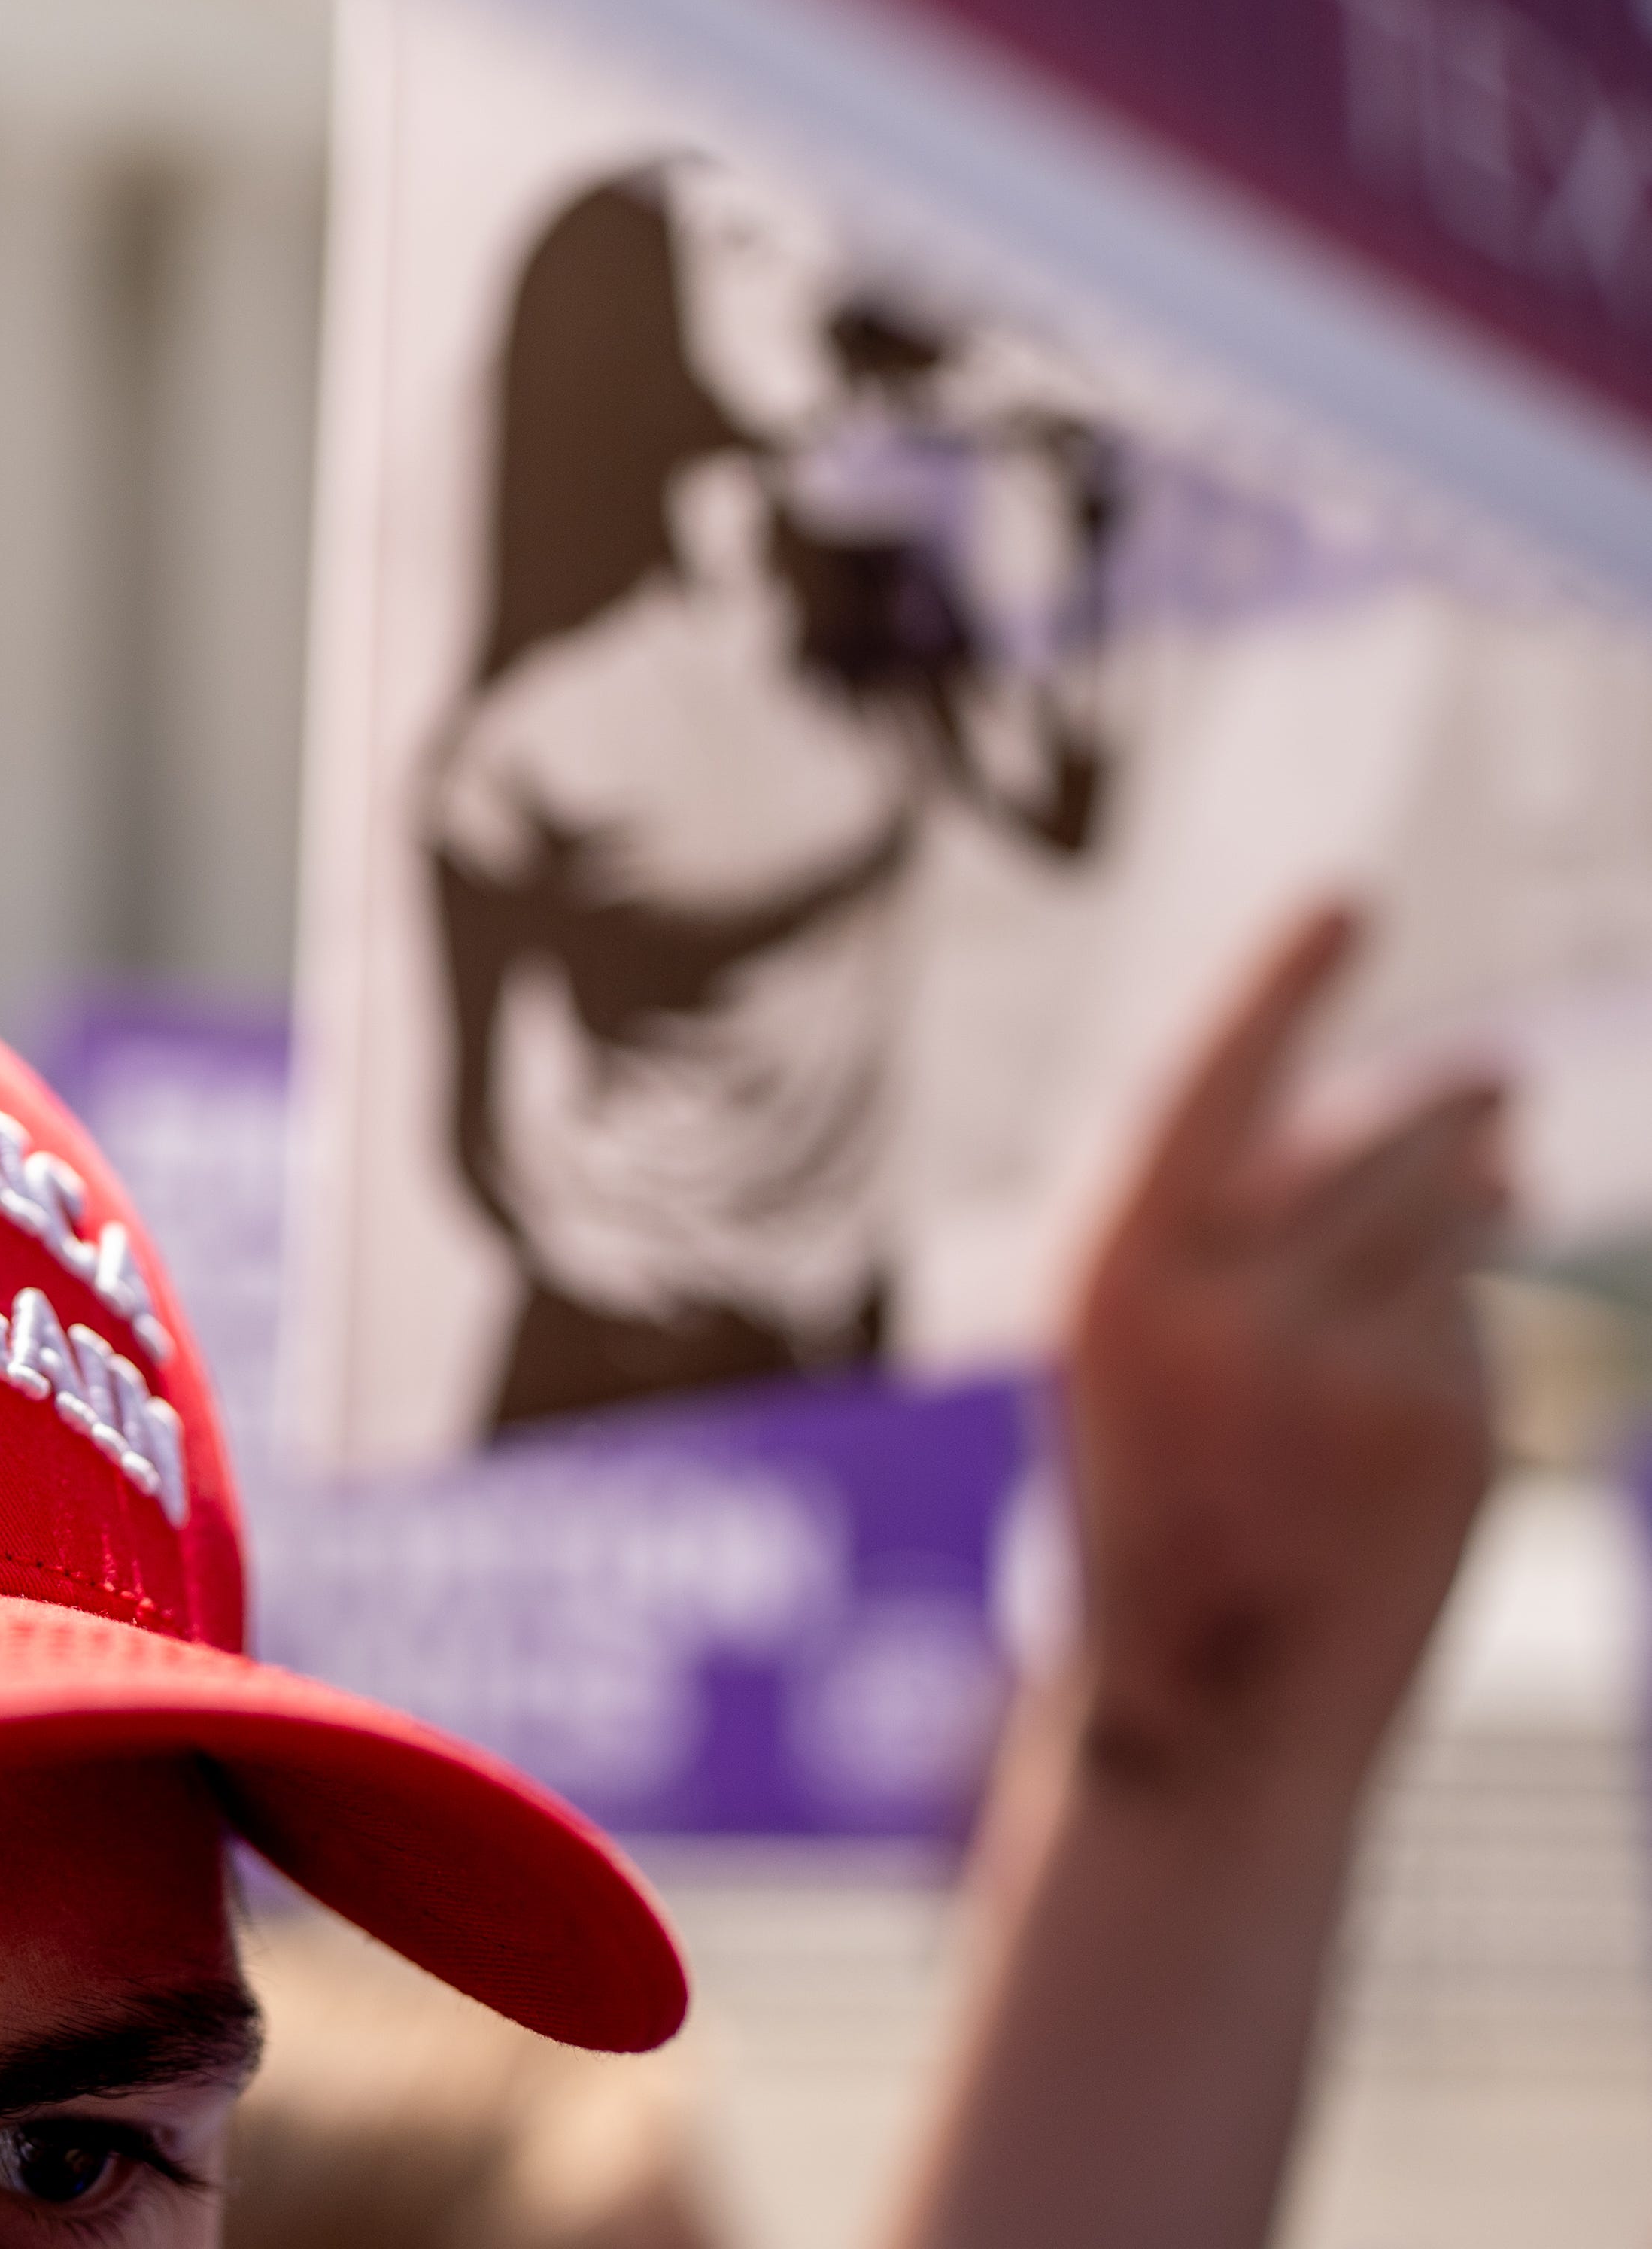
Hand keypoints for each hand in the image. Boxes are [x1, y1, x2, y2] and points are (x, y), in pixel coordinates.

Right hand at [1062, 905, 1507, 1802]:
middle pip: (1379, 1137)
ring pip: (1449, 1217)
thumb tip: (1471, 1113)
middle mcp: (1226, 1306)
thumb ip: (1239, 1224)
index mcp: (1112, 1275)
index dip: (1279, 986)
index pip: (1212, 1086)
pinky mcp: (1444, 1426)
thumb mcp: (1131, 1347)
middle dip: (1454, 1102)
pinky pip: (1475, 1320)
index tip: (1347, 903)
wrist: (1203, 1706)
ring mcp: (1344, 1366)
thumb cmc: (1152, 1505)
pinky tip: (1411, 1393)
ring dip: (1475, 1196)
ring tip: (1483, 1196)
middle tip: (1498, 1075)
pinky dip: (1459, 1327)